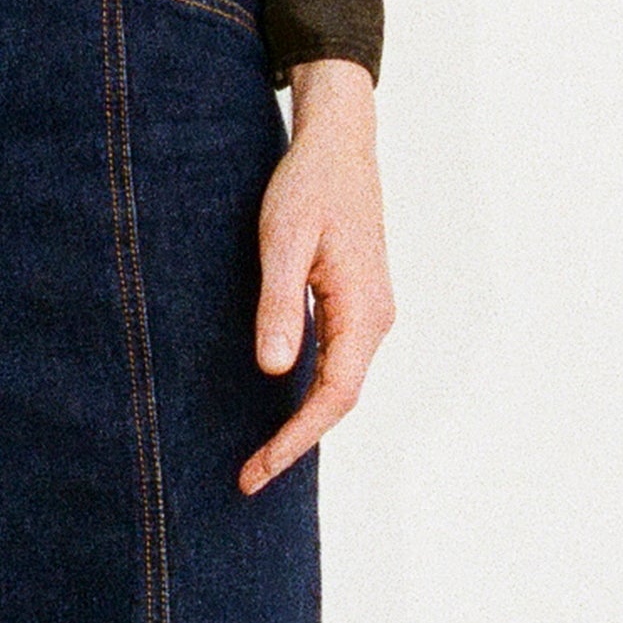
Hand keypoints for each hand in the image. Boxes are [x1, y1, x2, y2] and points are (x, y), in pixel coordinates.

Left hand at [241, 56, 395, 496]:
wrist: (338, 144)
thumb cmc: (307, 187)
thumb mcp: (283, 241)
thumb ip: (279, 304)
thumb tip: (273, 371)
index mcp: (363, 311)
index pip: (334, 396)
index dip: (296, 439)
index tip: (259, 469)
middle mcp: (374, 320)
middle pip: (339, 399)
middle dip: (295, 441)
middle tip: (247, 477)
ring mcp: (368, 312)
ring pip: (339, 382)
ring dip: (303, 421)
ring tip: (260, 454)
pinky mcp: (354, 301)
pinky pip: (337, 361)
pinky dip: (310, 393)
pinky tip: (281, 403)